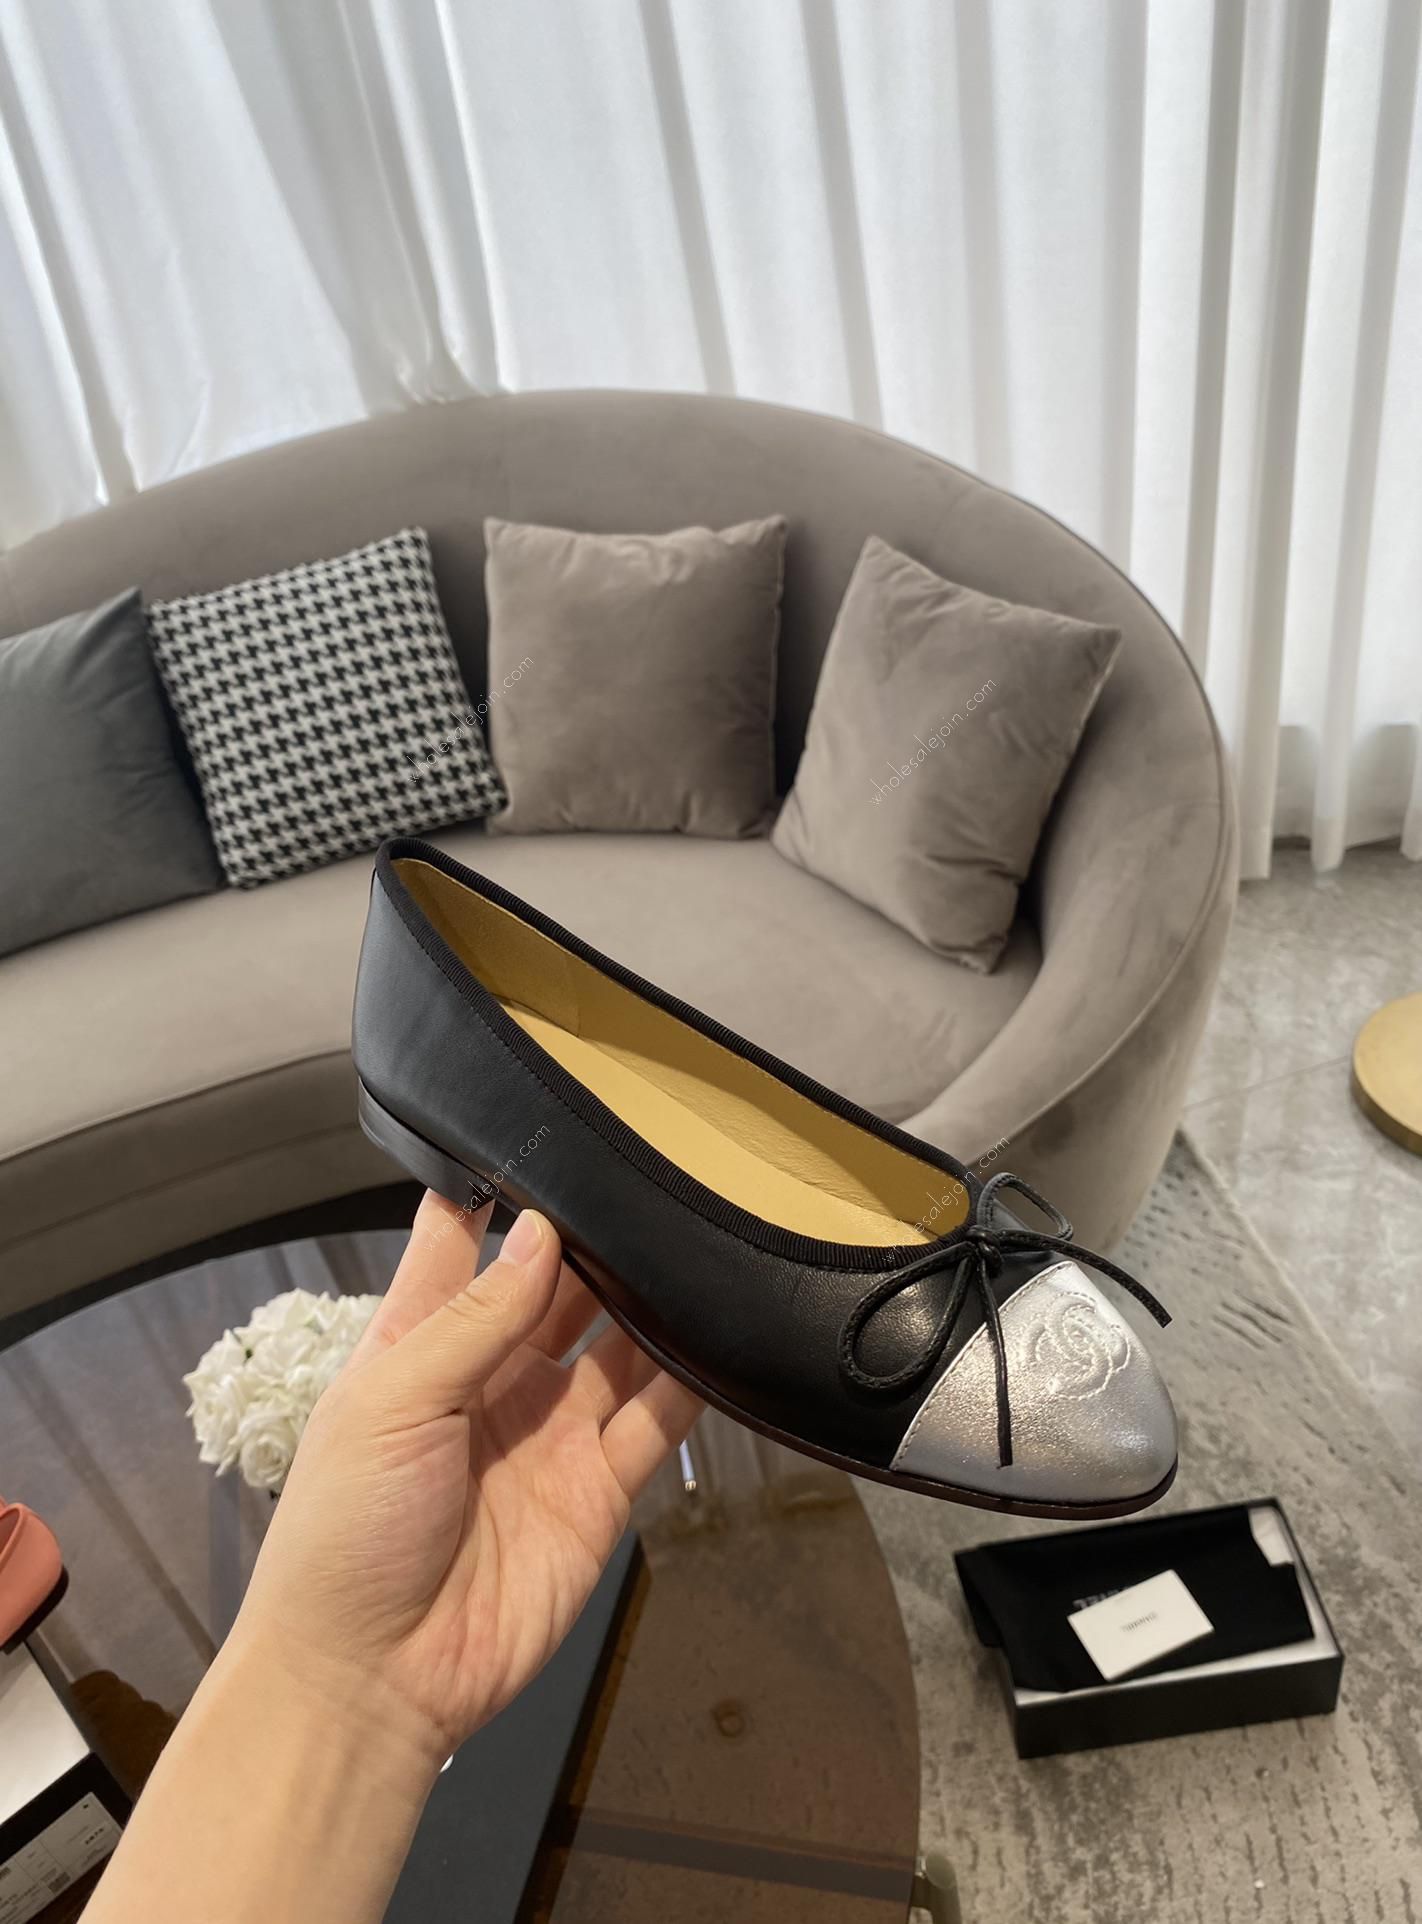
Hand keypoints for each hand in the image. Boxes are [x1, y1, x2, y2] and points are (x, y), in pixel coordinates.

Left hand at [231, 1193, 701, 1770]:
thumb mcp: (392, 1403)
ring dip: (649, 1302)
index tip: (541, 1133)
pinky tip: (717, 1332)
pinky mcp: (598, 1491)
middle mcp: (490, 1380)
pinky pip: (654, 1422)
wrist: (371, 1681)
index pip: (459, 1245)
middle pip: (555, 1289)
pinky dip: (689, 1381)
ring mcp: (549, 1434)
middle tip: (645, 1187)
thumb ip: (473, 1318)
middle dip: (593, 1244)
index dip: (496, 1192)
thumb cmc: (344, 1534)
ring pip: (615, 1346)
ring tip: (692, 1245)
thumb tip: (542, 1233)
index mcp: (418, 1345)